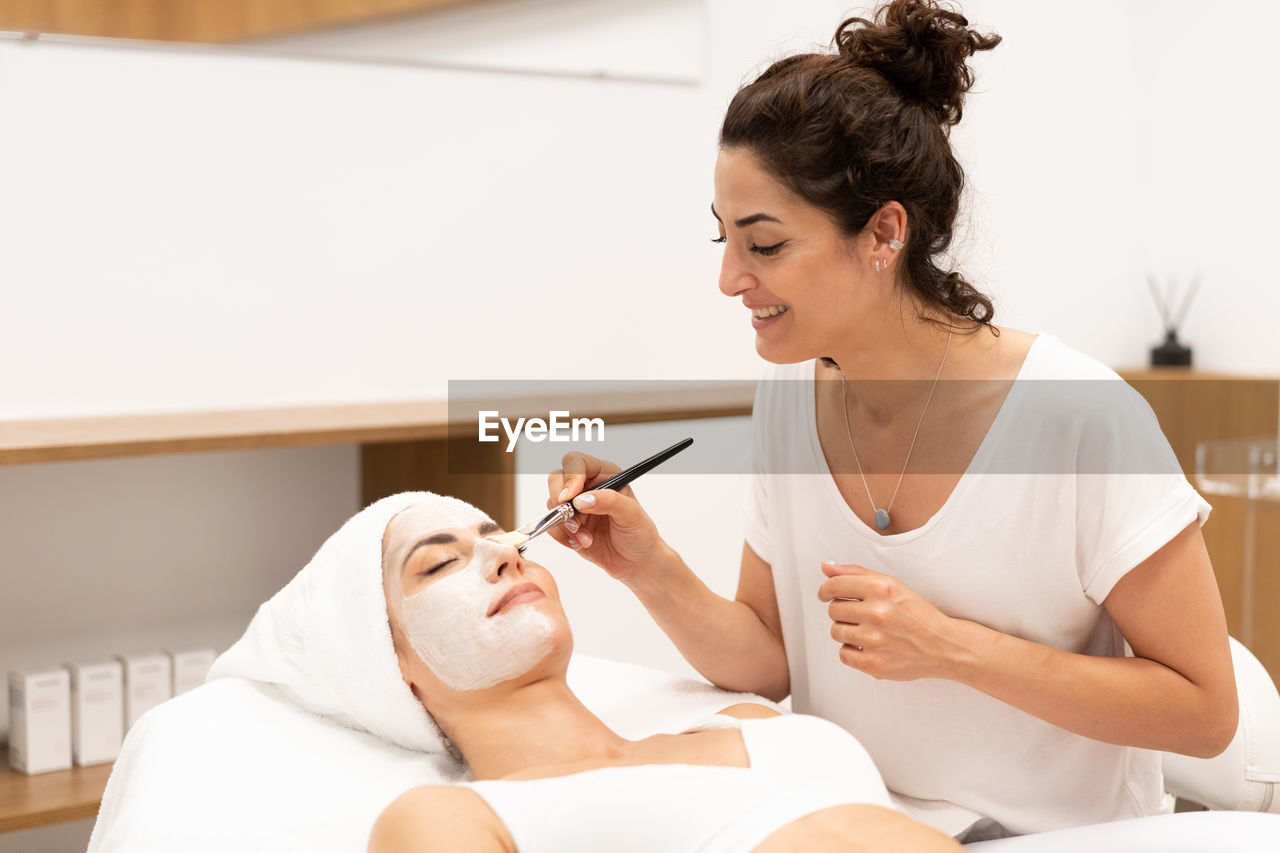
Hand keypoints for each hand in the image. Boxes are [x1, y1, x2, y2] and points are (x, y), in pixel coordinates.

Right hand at [545, 452, 669, 584]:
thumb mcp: (632, 515)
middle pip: (556, 479)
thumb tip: (582, 500)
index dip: (570, 477)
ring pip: (552, 504)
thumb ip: (609, 501)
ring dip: (565, 525)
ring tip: (586, 539)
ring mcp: (575, 506)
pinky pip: (551, 524)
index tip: (570, 497)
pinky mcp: (567, 524)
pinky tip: (581, 543)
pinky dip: (562, 536)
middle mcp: (587, 486)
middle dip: (561, 503)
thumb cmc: (639, 534)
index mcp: (604, 475)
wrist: (635, 562)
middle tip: (575, 523)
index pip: (577, 462)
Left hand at [816, 562, 962, 680]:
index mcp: (881, 589)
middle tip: (860, 614)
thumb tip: (826, 566)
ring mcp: (875, 641)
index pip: (833, 585)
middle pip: (833, 610)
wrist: (943, 646)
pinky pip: (843, 654)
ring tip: (867, 630)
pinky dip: (852, 651)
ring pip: (836, 631)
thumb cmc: (916, 614)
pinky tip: (868, 646)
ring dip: (846, 630)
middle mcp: (877, 613)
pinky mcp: (874, 664)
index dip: (825, 590)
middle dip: (843, 611)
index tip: (826, 594)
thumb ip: (856, 573)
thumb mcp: (891, 584)